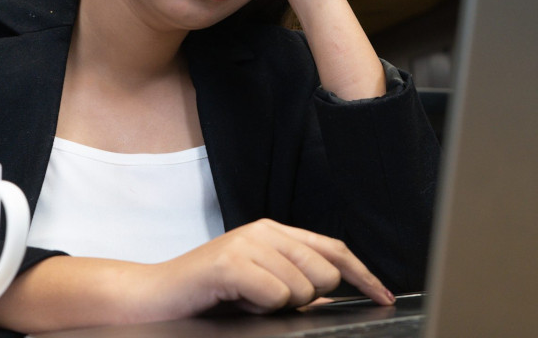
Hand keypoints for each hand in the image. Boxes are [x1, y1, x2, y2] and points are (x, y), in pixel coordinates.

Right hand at [145, 218, 393, 316]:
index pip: (333, 249)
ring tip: (246, 300)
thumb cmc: (207, 294)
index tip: (384, 296)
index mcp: (274, 232)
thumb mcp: (259, 288)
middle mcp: (263, 230)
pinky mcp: (230, 262)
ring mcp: (246, 243)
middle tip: (267, 299)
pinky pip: (275, 295)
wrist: (154, 296)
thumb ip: (294, 287)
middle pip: (323, 271)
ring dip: (277, 305)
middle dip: (305, 296)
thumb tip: (330, 297)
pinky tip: (237, 301)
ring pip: (301, 288)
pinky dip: (261, 307)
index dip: (363, 275)